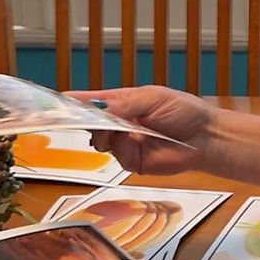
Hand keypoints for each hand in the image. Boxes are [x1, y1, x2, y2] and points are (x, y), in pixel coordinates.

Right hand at [65, 86, 216, 175]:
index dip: (72, 103)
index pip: (91, 102)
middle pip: (89, 124)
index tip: (55, 102)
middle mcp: (120, 123)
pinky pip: (117, 156)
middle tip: (90, 119)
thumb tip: (99, 109)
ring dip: (106, 135)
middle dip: (86, 122)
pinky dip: (122, 148)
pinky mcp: (132, 161)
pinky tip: (135, 141)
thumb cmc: (184, 111)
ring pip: (99, 141)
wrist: (205, 137)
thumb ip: (124, 104)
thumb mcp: (152, 98)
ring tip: (124, 129)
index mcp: (123, 102)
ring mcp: (124, 143)